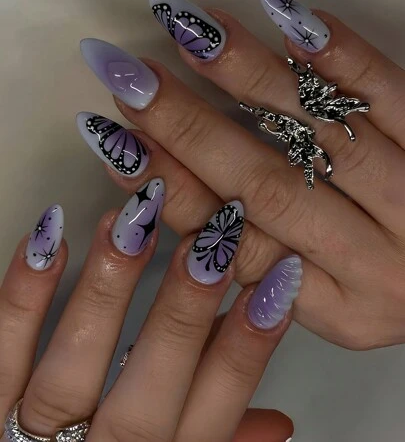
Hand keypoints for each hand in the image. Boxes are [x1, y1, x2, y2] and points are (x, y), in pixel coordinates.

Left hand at [0, 187, 293, 440]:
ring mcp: (38, 435)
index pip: (215, 414)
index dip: (247, 348)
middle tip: (212, 242)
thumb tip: (279, 422)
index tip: (278, 282)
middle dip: (185, 311)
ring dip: (107, 291)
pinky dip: (24, 298)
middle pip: (150, 389)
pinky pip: (2, 354)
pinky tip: (47, 239)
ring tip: (132, 225)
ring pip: (73, 369)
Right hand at [79, 0, 404, 349]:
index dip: (171, 191)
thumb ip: (261, 261)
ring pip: (321, 138)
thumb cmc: (396, 273)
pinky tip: (293, 22)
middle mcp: (375, 264)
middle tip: (132, 79)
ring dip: (253, 81)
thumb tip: (165, 193)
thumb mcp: (336, 299)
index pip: (235, 247)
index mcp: (338, 310)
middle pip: (264, 190)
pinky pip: (392, 97)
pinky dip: (340, 57)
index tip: (117, 141)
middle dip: (189, 130)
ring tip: (194, 33)